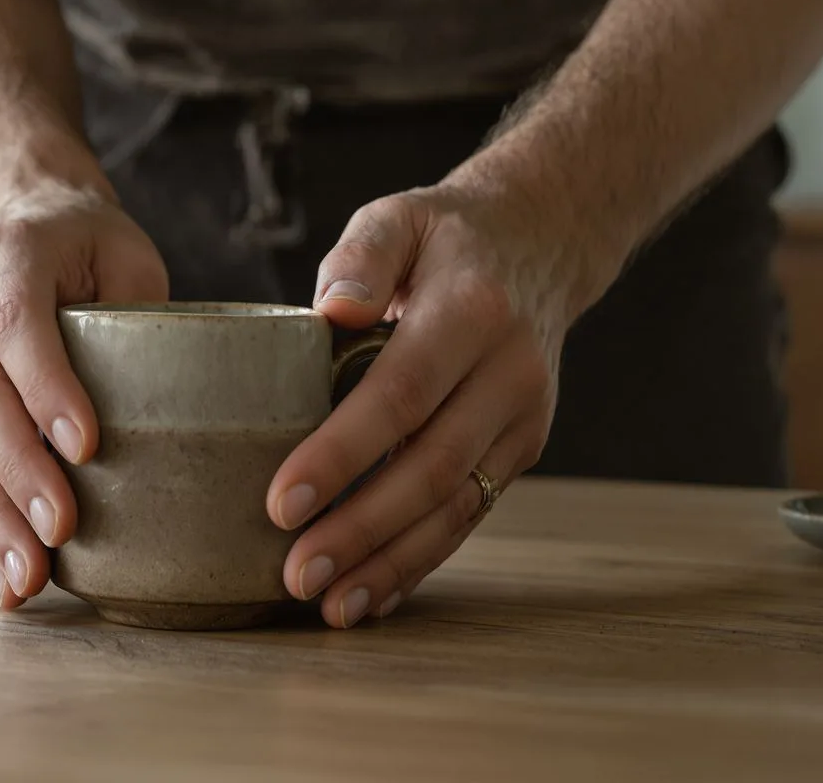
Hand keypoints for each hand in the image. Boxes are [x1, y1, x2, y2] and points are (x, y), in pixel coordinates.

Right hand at [0, 185, 168, 608]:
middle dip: (17, 473)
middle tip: (58, 532)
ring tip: (27, 579)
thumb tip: (189, 406)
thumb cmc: (87, 240)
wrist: (16, 216)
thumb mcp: (127, 252)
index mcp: (8, 256)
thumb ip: (144, 314)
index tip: (85, 447)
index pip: (14, 325)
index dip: (45, 387)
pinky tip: (5, 578)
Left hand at [266, 181, 608, 627]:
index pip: (401, 393)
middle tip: (296, 574)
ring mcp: (523, 419)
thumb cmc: (442, 239)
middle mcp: (508, 373)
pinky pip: (468, 514)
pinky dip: (419, 561)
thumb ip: (362, 254)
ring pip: (456, 506)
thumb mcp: (399, 217)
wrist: (539, 248)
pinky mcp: (520, 451)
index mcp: (470, 312)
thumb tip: (333, 307)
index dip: (343, 453)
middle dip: (360, 530)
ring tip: (329, 605)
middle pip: (430, 467)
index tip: (282, 502)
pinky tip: (371, 595)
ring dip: (390, 563)